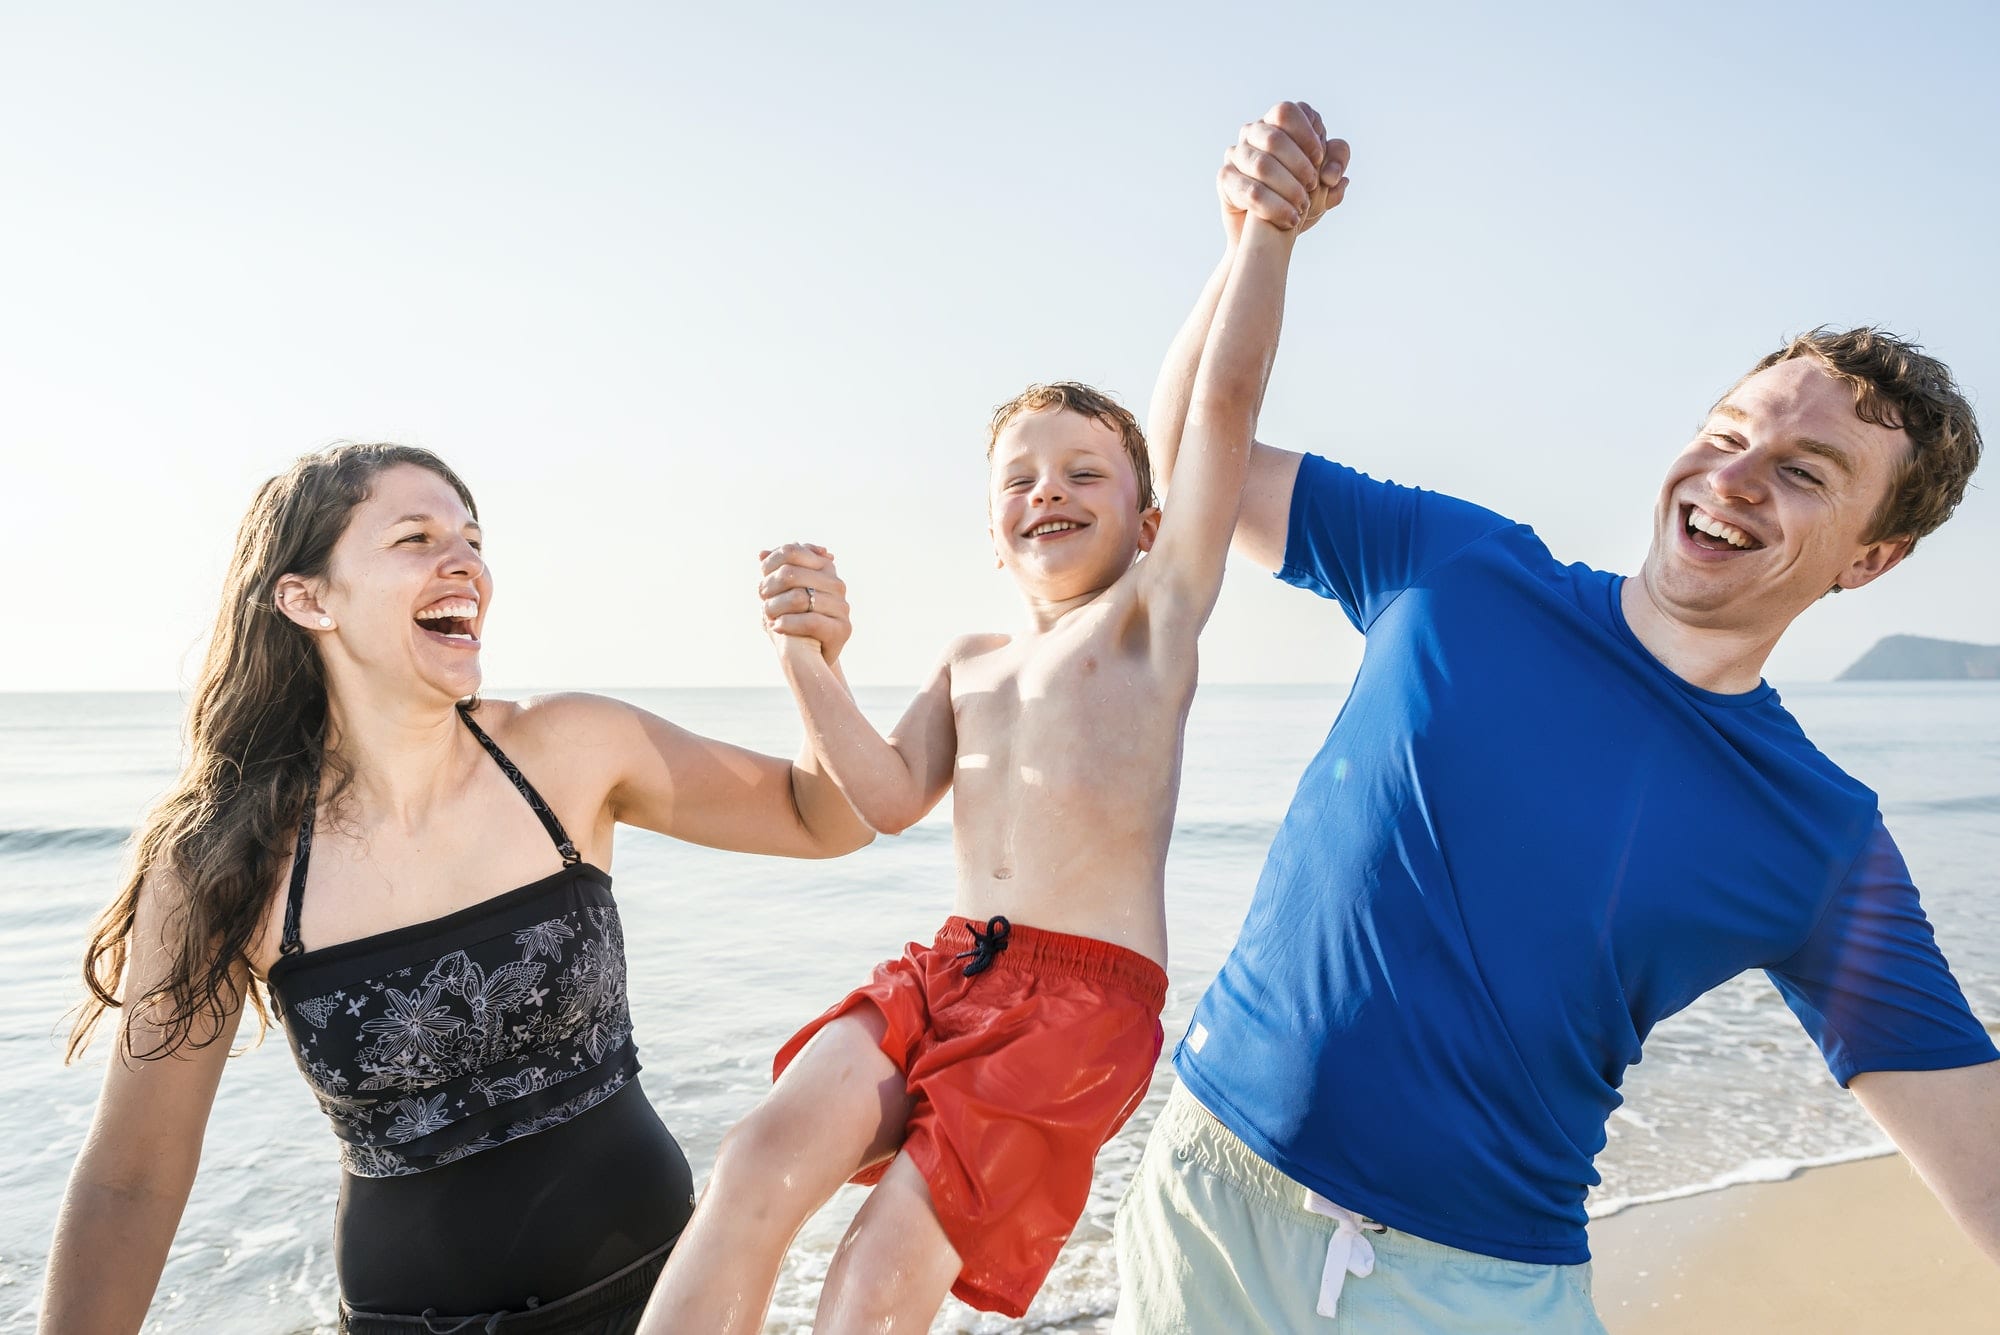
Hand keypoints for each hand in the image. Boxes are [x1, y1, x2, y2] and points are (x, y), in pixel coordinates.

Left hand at [757, 543, 851, 663]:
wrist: (811, 655)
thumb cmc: (795, 620)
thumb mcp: (784, 593)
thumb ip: (777, 572)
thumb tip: (761, 554)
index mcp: (825, 568)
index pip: (792, 551)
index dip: (771, 563)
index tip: (762, 577)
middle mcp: (836, 584)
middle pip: (791, 574)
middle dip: (769, 587)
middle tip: (763, 599)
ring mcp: (841, 606)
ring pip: (798, 598)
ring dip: (774, 607)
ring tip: (767, 615)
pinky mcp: (842, 629)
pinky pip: (810, 621)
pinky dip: (787, 624)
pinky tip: (776, 627)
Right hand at [1218, 101, 1350, 240]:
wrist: (1269, 232)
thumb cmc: (1298, 195)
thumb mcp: (1327, 179)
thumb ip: (1336, 164)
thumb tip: (1331, 172)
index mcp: (1277, 123)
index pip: (1286, 112)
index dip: (1305, 134)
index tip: (1319, 159)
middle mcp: (1253, 132)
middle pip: (1273, 138)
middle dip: (1299, 165)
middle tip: (1313, 186)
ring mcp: (1236, 154)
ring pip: (1261, 165)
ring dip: (1288, 187)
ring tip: (1302, 206)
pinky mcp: (1225, 178)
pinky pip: (1250, 191)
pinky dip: (1275, 207)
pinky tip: (1289, 218)